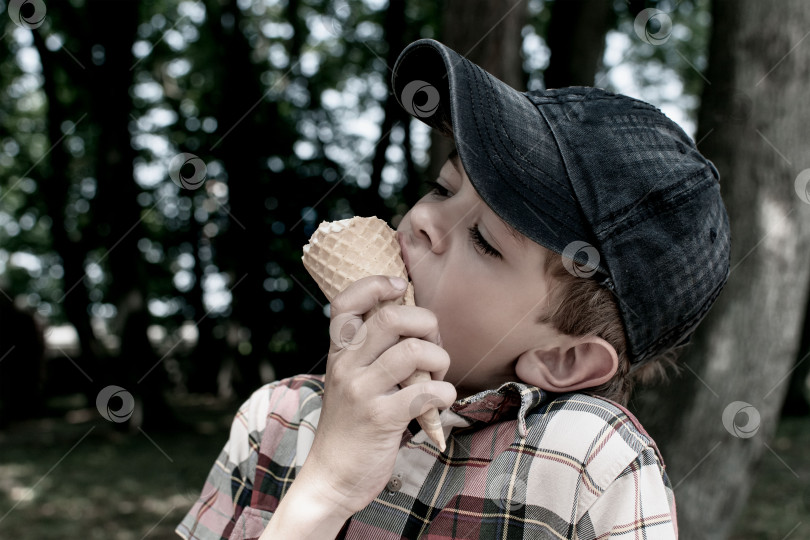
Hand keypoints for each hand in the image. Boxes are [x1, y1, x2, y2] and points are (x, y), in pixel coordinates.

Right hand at [297, 275, 456, 517]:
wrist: (332, 478)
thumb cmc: (352, 426)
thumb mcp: (350, 382)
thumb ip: (372, 353)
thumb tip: (416, 322)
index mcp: (339, 353)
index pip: (345, 302)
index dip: (375, 284)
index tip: (399, 287)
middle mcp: (346, 366)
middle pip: (391, 317)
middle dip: (426, 323)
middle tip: (432, 346)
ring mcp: (361, 391)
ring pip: (414, 350)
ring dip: (440, 359)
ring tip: (438, 377)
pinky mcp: (381, 418)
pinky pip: (426, 391)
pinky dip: (445, 392)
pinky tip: (441, 401)